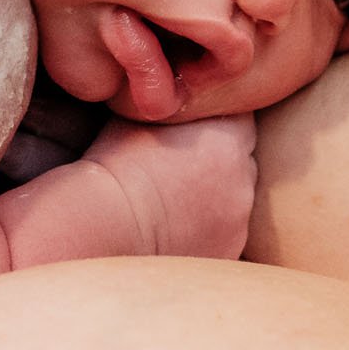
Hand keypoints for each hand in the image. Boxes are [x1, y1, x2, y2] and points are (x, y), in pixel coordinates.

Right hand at [83, 112, 257, 259]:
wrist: (104, 224)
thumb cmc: (115, 164)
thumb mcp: (145, 116)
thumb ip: (175, 107)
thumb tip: (177, 97)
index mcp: (229, 137)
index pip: (238, 117)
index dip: (214, 121)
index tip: (190, 128)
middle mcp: (243, 177)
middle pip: (241, 159)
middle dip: (218, 161)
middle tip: (179, 167)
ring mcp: (239, 219)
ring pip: (233, 200)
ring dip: (214, 198)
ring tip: (172, 201)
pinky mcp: (227, 251)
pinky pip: (224, 234)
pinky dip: (206, 231)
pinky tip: (175, 228)